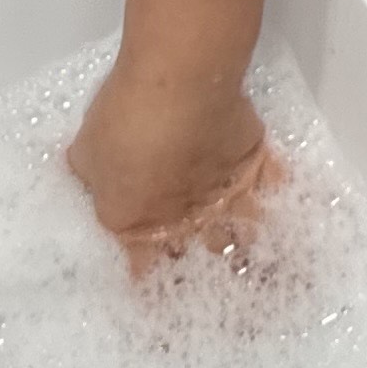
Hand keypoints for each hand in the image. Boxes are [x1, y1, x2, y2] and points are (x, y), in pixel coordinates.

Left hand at [65, 62, 282, 272]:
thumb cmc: (121, 120)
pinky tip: (281, 190)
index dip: (144, 272)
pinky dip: (275, 188)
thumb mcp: (85, 151)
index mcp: (138, 221)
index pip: (140, 264)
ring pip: (243, 229)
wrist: (177, 87)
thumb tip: (89, 178)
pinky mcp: (253, 160)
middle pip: (199, 253)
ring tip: (252, 243)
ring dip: (245, 237)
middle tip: (207, 266)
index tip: (146, 281)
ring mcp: (224, 193)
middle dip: (202, 262)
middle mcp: (185, 219)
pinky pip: (271, 182)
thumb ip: (90, 173)